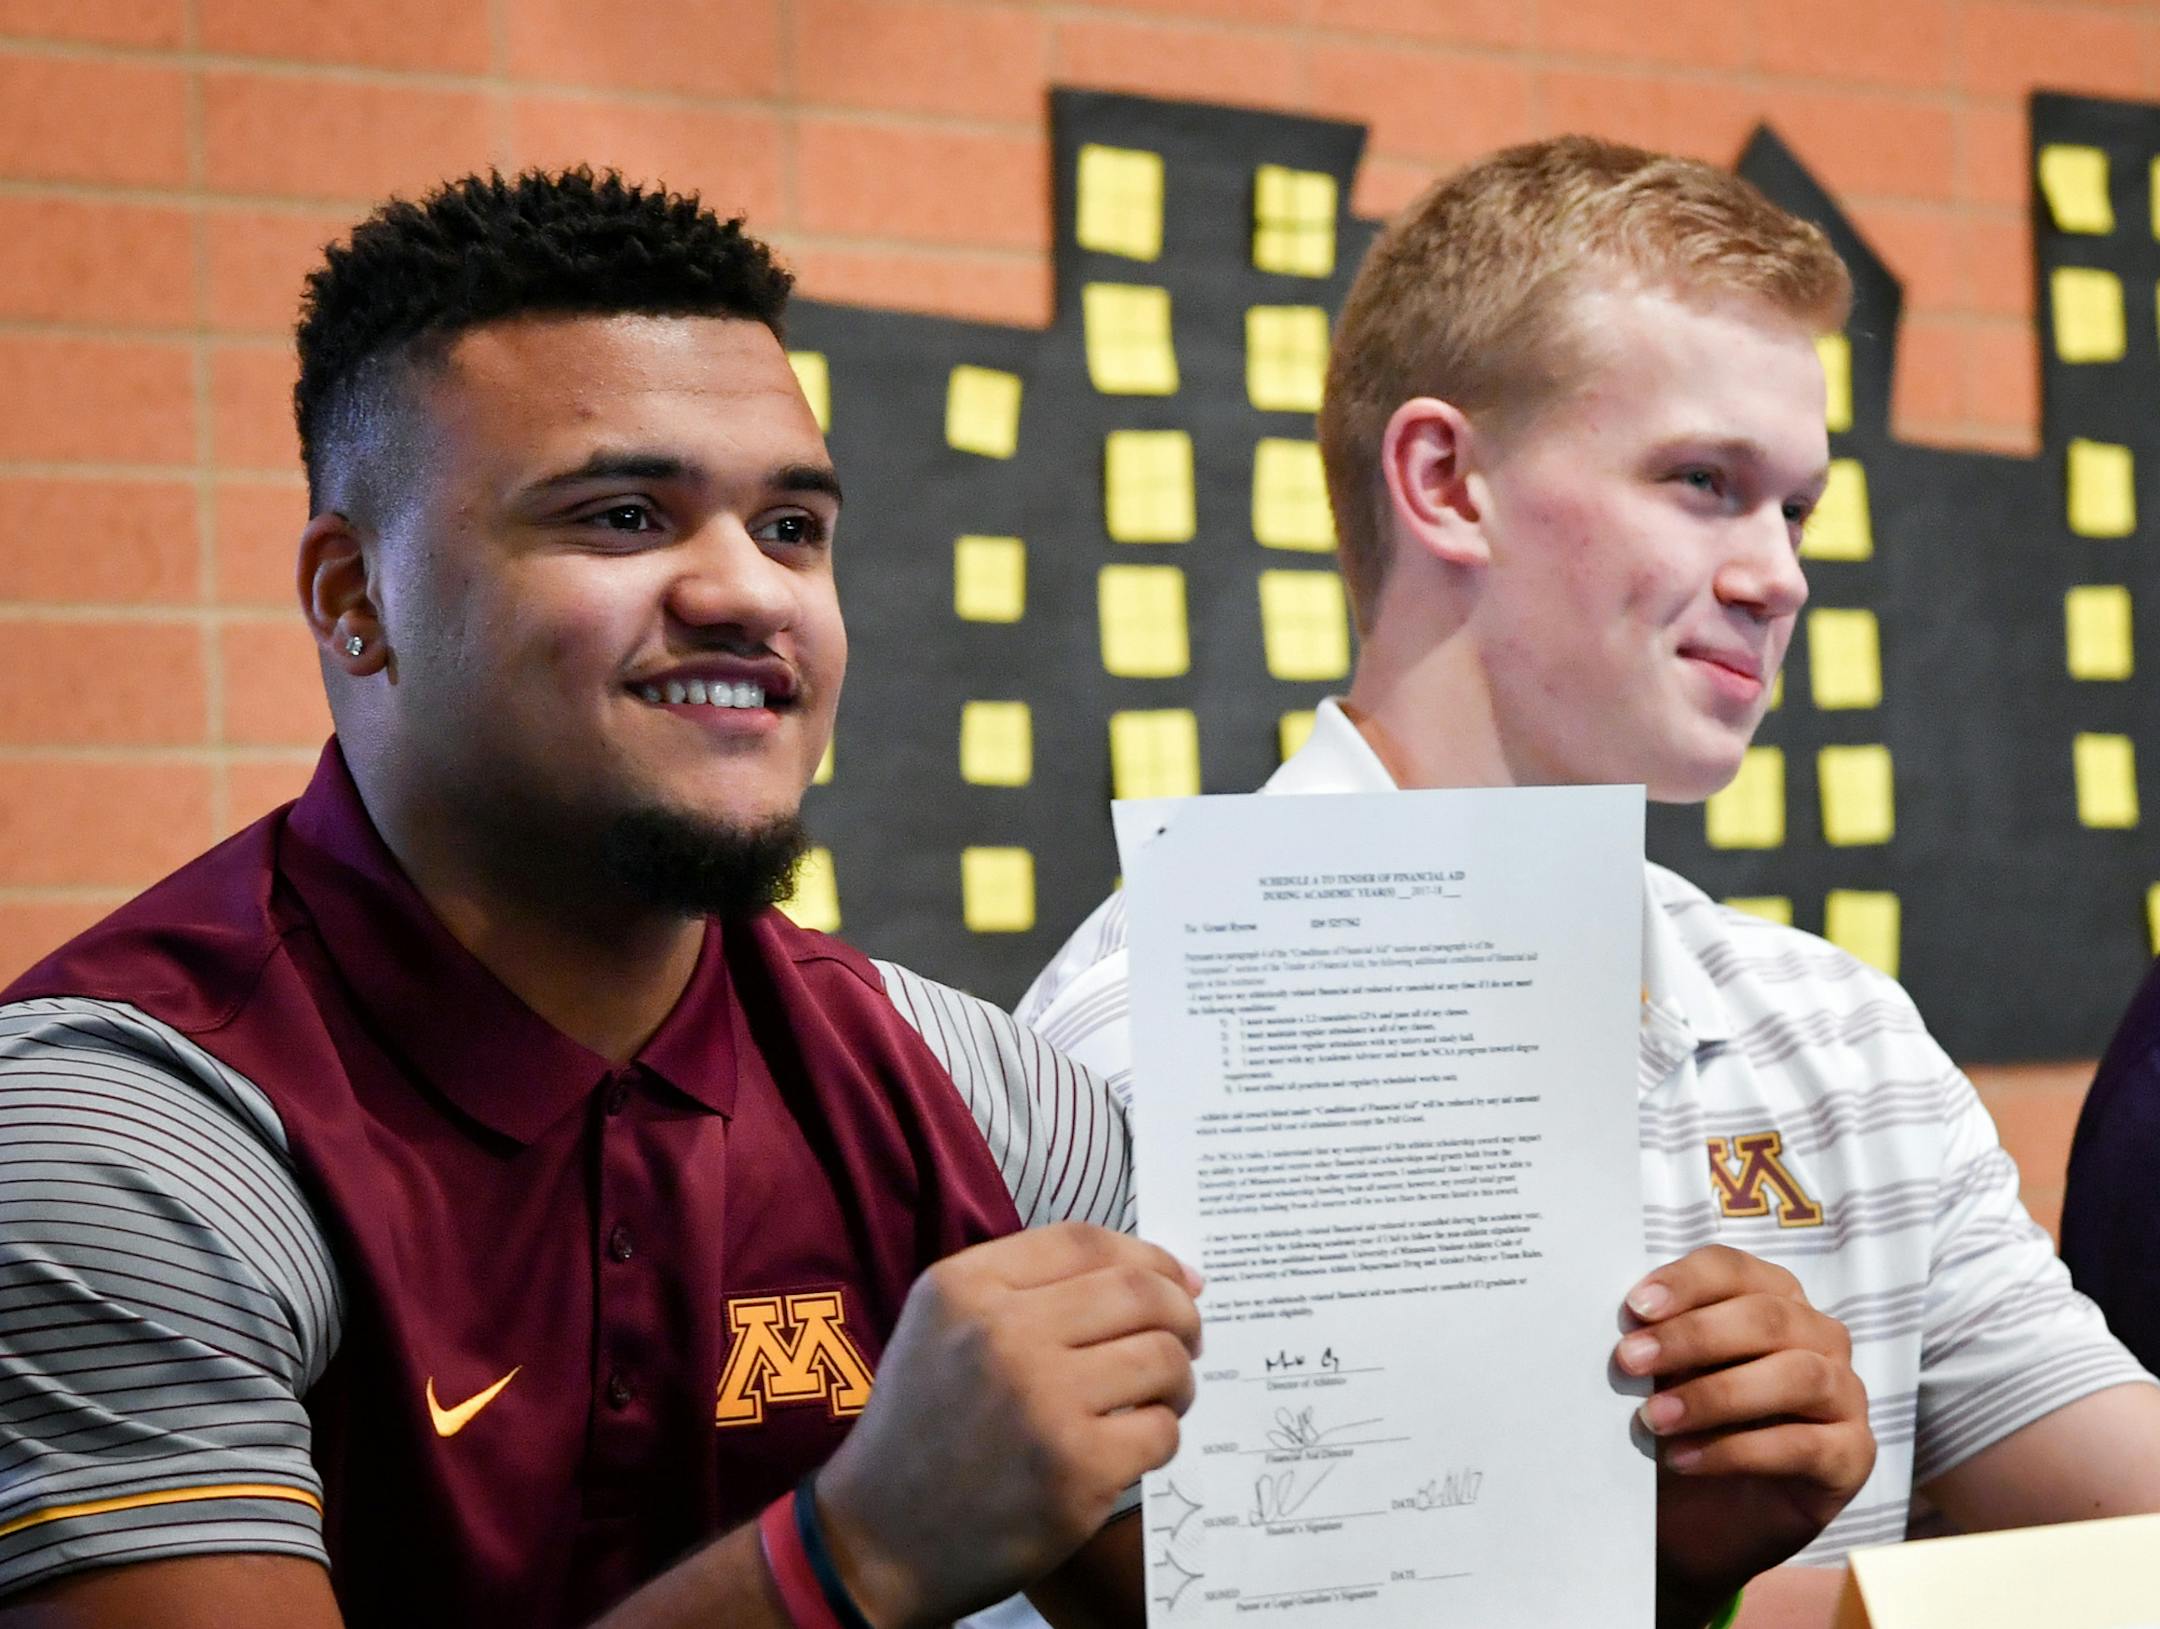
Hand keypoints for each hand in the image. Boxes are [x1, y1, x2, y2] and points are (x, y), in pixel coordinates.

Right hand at [815, 1222, 1202, 1628]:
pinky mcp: (1076, 1469)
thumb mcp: (943, 1327)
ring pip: (1163, 1358)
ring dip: (1178, 1379)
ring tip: (1160, 1397)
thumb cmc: (926, 1427)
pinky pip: (1161, 1430)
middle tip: (1187, 1341)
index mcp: (965, 1287)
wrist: (878, 1539)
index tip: (1181, 1280)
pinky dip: (1160, 1436)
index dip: (1150, 1255)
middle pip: (1140, 1292)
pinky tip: (1130, 1446)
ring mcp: (1042, 1401)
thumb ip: (1029, 1288)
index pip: (1086, 1241)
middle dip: (1183, 1314)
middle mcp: (1001, 1332)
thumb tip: (1165, 1277)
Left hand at [1615, 1244, 1874, 1625]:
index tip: (1634, 1307)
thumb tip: (1628, 1324)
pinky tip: (1684, 1459)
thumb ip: (1658, 1343)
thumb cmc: (1689, 1423)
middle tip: (1630, 1361)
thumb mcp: (1666, 1376)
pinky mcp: (1852, 1454)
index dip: (1685, 1283)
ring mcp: (1844, 1394)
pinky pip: (1802, 1445)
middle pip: (1766, 1317)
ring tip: (1653, 1418)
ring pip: (1795, 1375)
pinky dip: (1735, 1451)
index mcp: (1773, 1298)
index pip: (1733, 1270)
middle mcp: (1819, 1337)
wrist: (1710, 1515)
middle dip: (1692, 1337)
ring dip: (1715, 1395)